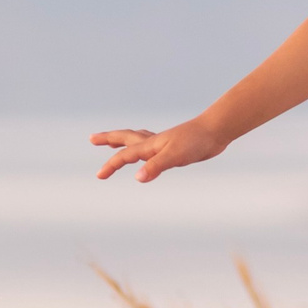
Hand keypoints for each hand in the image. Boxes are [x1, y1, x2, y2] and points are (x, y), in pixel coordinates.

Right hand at [91, 118, 230, 181]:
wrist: (215, 130)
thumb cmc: (196, 142)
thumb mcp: (175, 157)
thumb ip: (155, 166)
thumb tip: (137, 177)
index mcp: (151, 145)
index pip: (125, 155)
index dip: (111, 165)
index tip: (99, 176)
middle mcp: (154, 142)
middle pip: (125, 138)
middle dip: (108, 139)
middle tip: (92, 139)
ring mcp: (163, 143)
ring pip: (137, 140)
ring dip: (123, 141)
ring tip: (114, 142)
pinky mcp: (173, 147)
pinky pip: (151, 146)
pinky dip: (143, 147)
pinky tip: (148, 152)